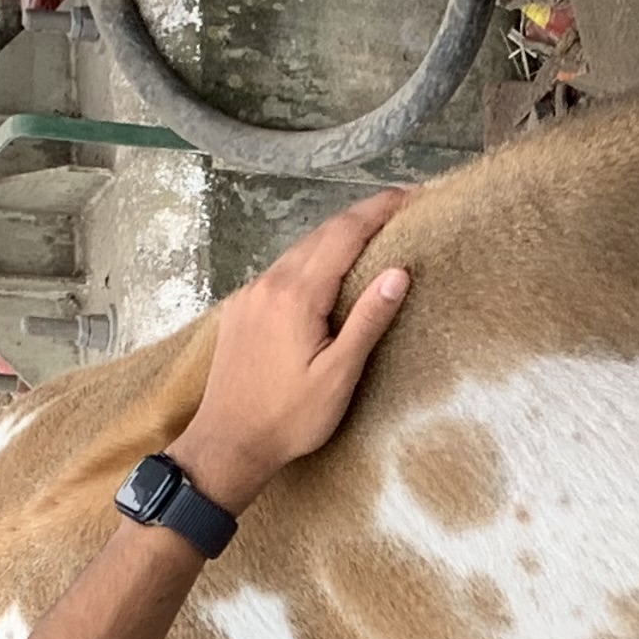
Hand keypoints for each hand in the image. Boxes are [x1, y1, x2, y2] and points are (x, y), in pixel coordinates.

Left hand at [171, 188, 414, 510]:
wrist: (226, 444)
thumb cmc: (289, 418)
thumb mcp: (339, 376)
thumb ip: (368, 320)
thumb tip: (399, 271)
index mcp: (296, 295)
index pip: (344, 234)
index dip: (379, 209)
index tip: (411, 195)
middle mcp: (268, 283)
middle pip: (320, 234)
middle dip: (361, 216)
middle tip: (400, 209)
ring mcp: (249, 294)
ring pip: (298, 250)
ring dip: (335, 236)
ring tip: (371, 234)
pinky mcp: (240, 309)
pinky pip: (281, 270)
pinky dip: (311, 258)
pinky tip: (326, 270)